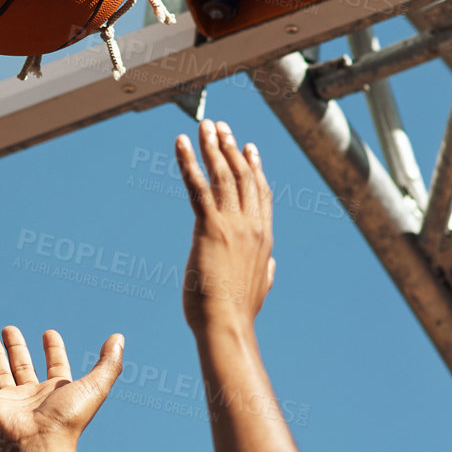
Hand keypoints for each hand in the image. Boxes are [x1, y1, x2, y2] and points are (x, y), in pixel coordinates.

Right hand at [0, 327, 122, 451]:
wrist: (40, 446)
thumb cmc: (69, 420)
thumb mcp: (96, 386)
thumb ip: (109, 363)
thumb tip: (119, 338)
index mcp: (56, 391)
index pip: (55, 365)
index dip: (53, 349)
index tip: (49, 333)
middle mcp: (32, 395)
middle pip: (23, 366)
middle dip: (18, 348)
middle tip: (11, 330)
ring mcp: (9, 401)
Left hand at [176, 119, 274, 338]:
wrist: (226, 324)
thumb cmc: (237, 313)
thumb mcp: (259, 288)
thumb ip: (265, 271)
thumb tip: (271, 266)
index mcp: (264, 238)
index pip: (262, 194)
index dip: (255, 167)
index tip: (249, 147)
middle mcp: (252, 225)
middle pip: (243, 176)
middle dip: (231, 148)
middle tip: (221, 128)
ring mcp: (233, 224)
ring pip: (222, 175)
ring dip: (213, 146)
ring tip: (205, 126)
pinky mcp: (210, 226)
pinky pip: (197, 185)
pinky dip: (188, 160)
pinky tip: (180, 142)